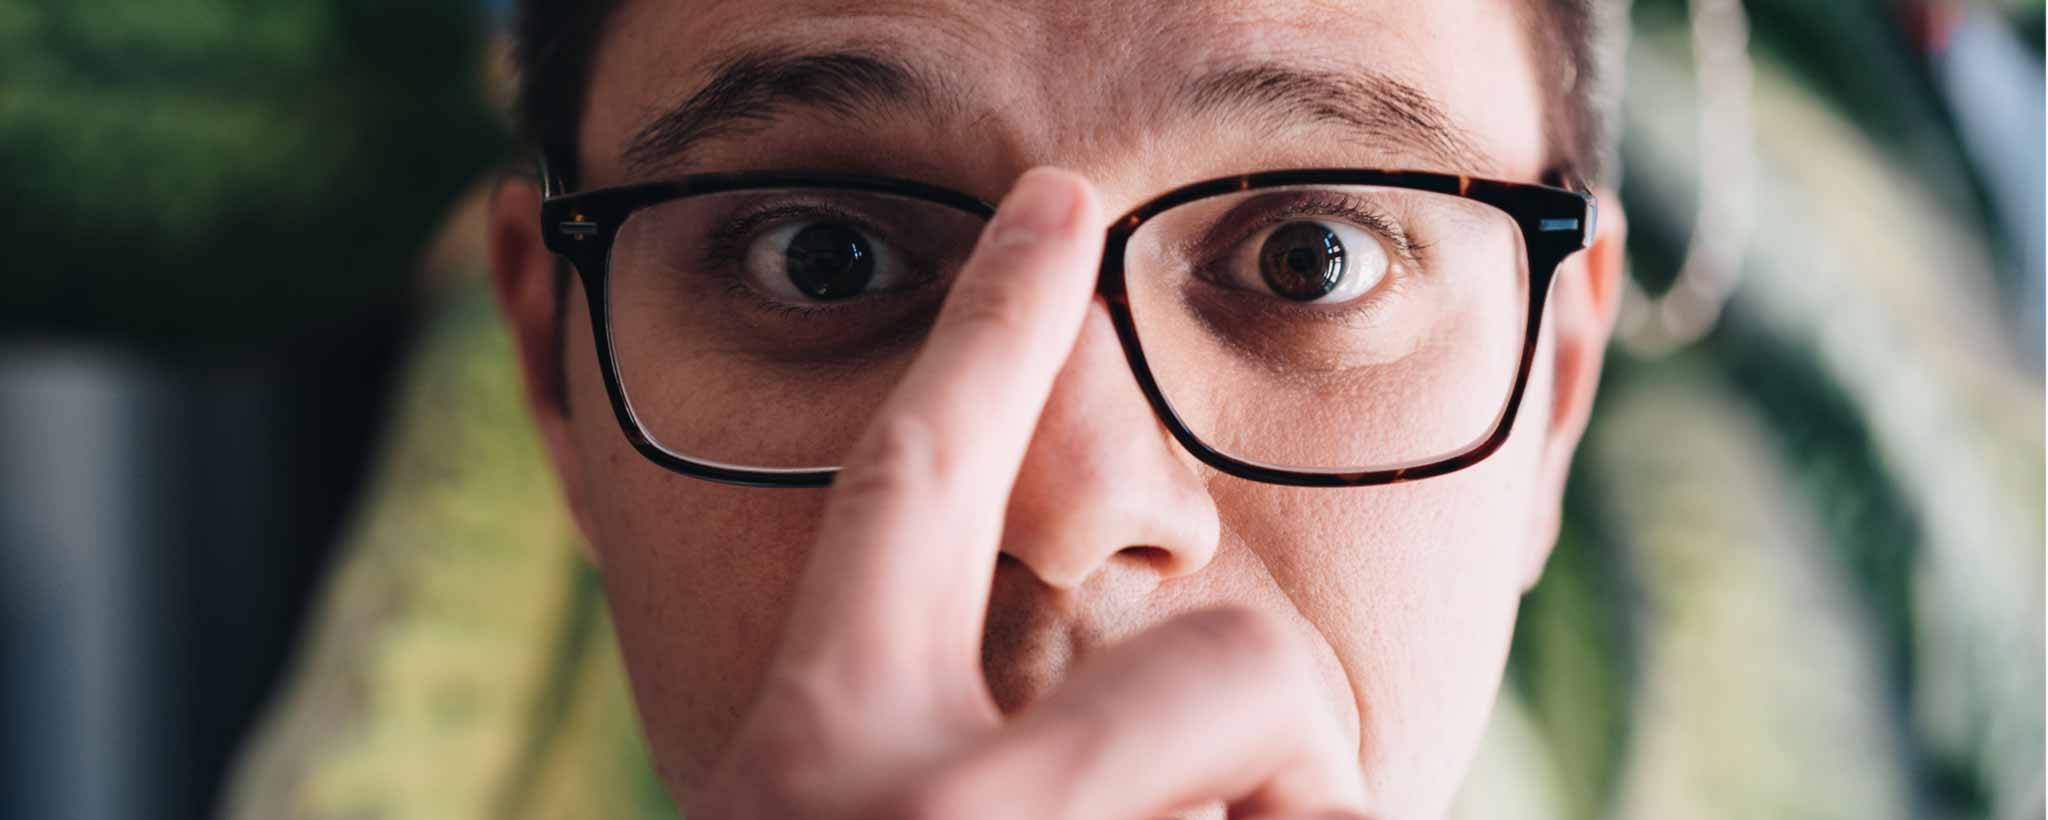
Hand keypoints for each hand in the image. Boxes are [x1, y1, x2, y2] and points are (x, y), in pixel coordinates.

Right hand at [691, 167, 1371, 819]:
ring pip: (1297, 794)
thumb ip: (869, 722)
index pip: (918, 482)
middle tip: (1268, 805)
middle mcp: (921, 805)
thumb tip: (1023, 643)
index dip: (994, 331)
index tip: (1057, 200)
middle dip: (1284, 717)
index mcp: (814, 751)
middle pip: (1230, 663)